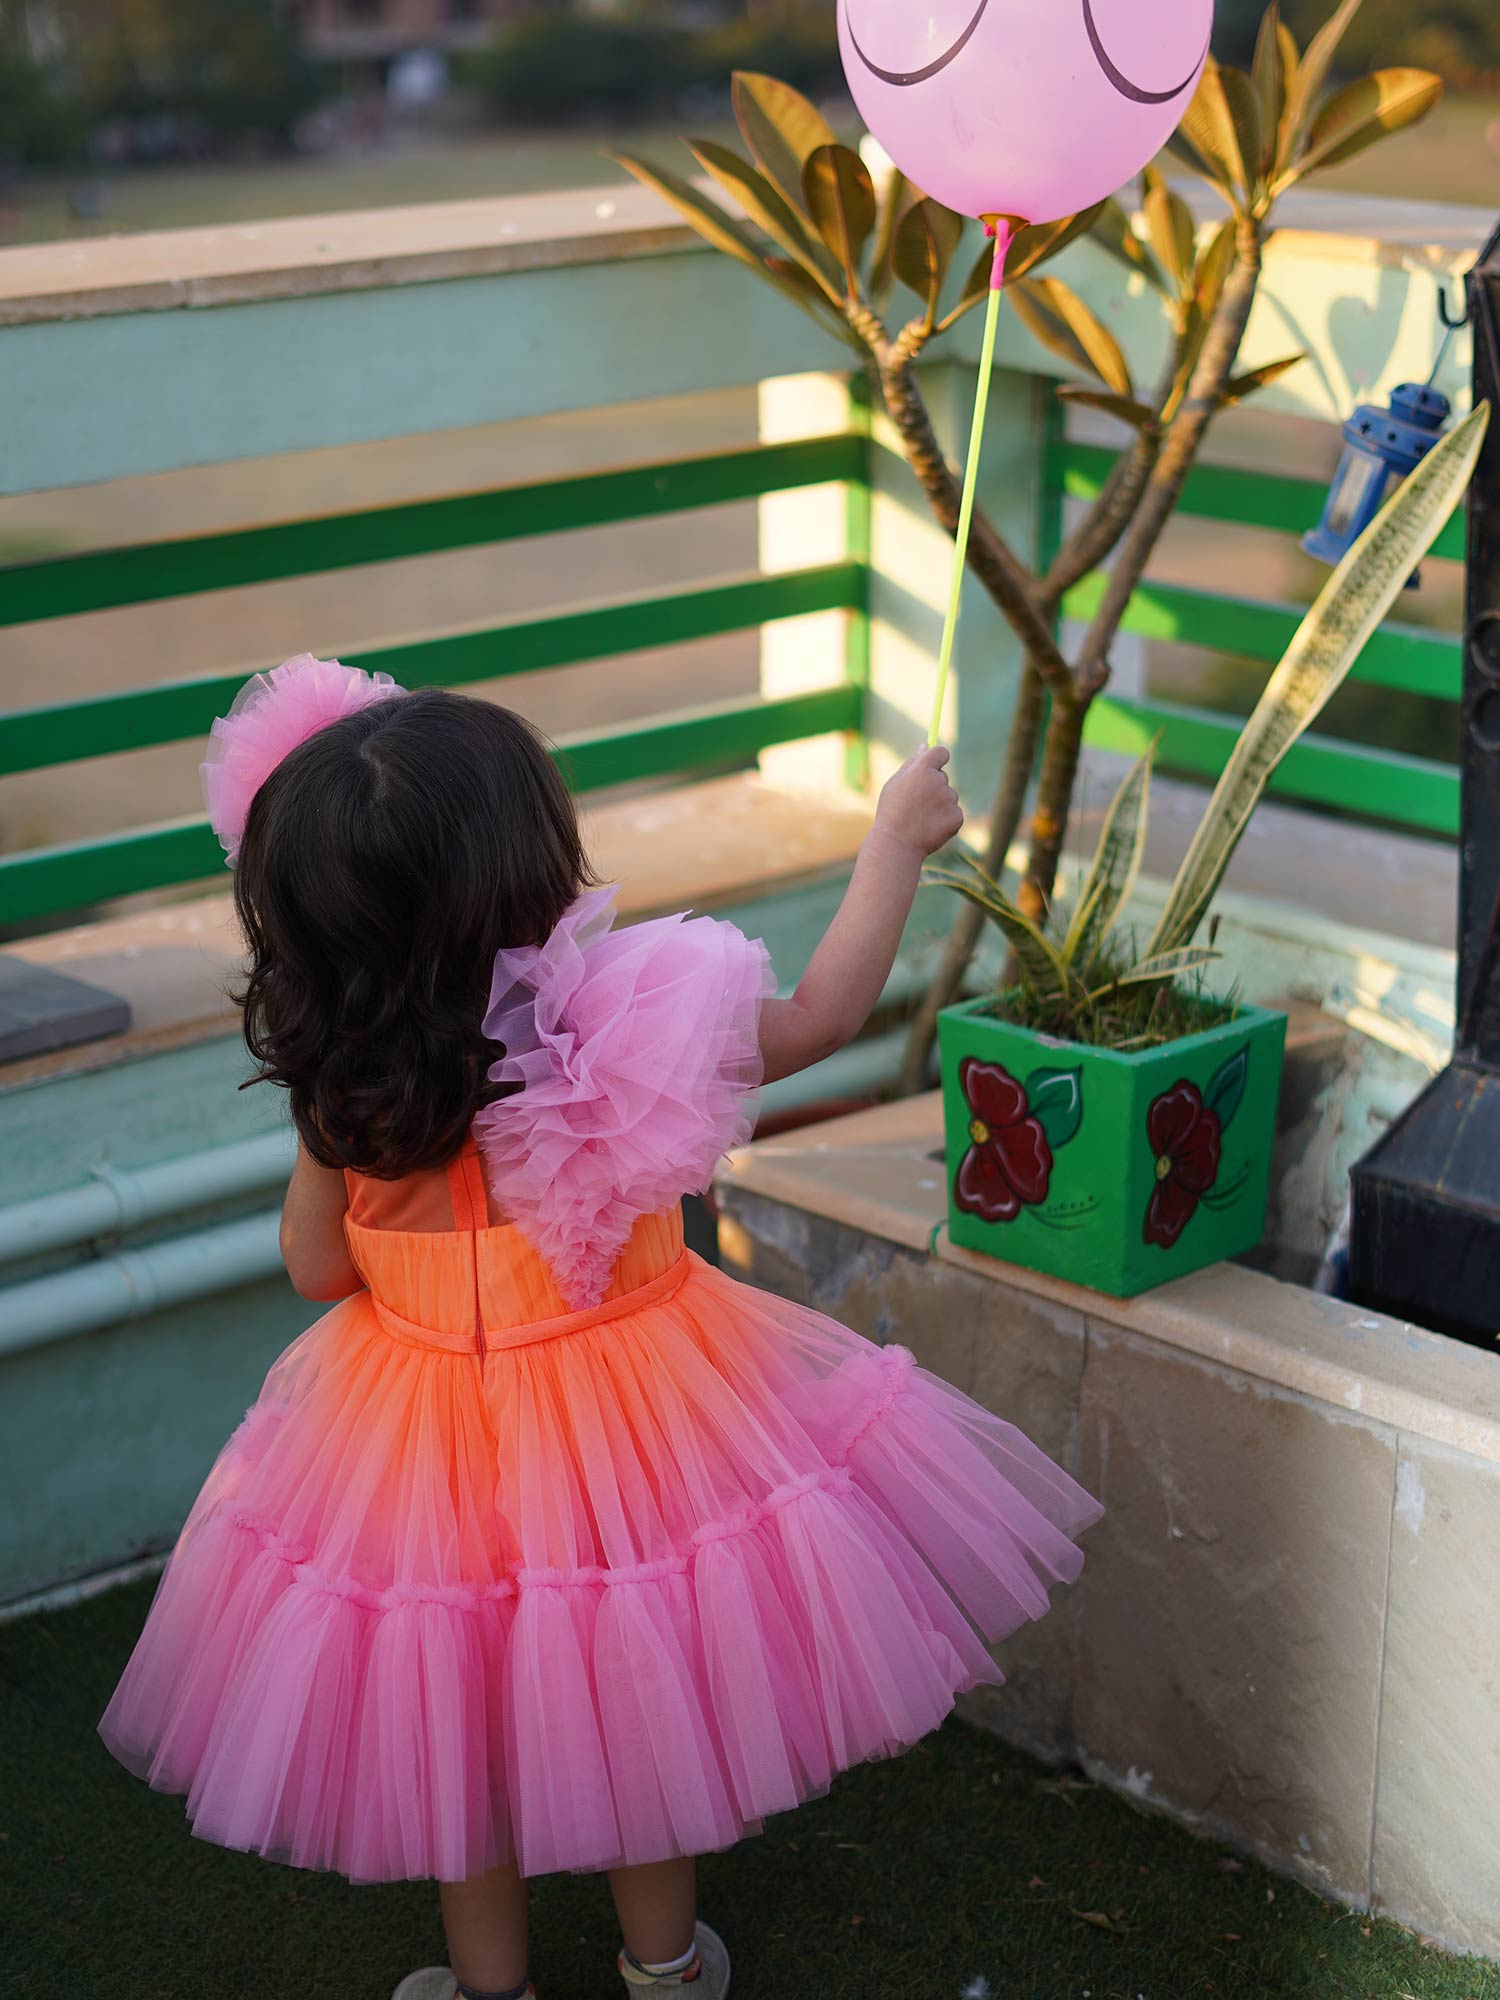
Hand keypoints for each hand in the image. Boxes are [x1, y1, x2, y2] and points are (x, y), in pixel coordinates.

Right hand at [873, 745, 964, 859]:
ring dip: (939, 804)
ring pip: (949, 796)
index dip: (938, 758)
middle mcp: (940, 781)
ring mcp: (950, 800)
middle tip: (915, 804)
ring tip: (920, 818)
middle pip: (943, 777)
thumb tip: (925, 745)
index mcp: (922, 769)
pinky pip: (954, 813)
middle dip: (932, 787)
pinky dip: (944, 819)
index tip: (933, 765)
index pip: (941, 752)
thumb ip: (912, 762)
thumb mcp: (895, 783)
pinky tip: (929, 827)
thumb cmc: (891, 812)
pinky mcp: (958, 817)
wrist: (897, 843)